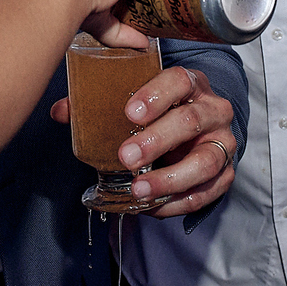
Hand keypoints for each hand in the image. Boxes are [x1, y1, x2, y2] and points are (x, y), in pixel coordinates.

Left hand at [48, 66, 233, 217]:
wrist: (202, 130)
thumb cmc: (165, 112)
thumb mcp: (139, 101)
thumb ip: (100, 104)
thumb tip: (61, 111)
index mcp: (191, 84)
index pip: (179, 81)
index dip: (155, 95)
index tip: (130, 112)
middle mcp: (213, 110)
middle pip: (189, 122)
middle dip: (156, 141)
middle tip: (126, 156)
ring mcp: (223, 142)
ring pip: (204, 161)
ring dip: (170, 178)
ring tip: (139, 188)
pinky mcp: (226, 173)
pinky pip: (206, 192)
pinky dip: (178, 202)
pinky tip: (153, 205)